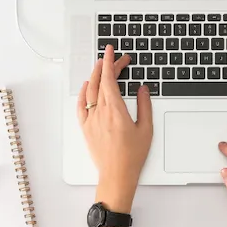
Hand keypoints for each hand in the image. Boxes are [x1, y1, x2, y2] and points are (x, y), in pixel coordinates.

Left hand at [77, 45, 152, 211]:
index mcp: (116, 110)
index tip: (112, 52)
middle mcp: (100, 113)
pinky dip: (83, 92)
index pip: (109, 79)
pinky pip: (81, 105)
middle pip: (100, 82)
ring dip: (94, 76)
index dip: (110, 63)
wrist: (116, 175)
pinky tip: (86, 86)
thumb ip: (145, 106)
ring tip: (101, 66)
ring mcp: (91, 120)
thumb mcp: (146, 128)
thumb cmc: (132, 156)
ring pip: (89, 91)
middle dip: (106, 66)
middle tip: (115, 58)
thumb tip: (142, 89)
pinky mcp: (85, 128)